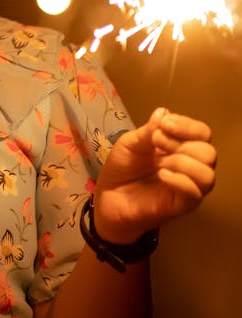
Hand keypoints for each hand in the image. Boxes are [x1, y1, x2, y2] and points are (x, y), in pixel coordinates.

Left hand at [93, 107, 216, 243]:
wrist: (108, 196)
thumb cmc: (122, 168)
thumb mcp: (130, 143)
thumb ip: (148, 130)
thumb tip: (164, 112)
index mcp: (180, 146)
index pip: (202, 133)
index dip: (188, 126)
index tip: (165, 124)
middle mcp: (189, 166)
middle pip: (209, 152)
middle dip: (182, 144)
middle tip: (157, 143)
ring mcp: (187, 187)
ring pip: (208, 175)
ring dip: (183, 163)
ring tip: (160, 163)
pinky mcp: (180, 206)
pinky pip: (195, 194)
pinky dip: (181, 181)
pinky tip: (162, 175)